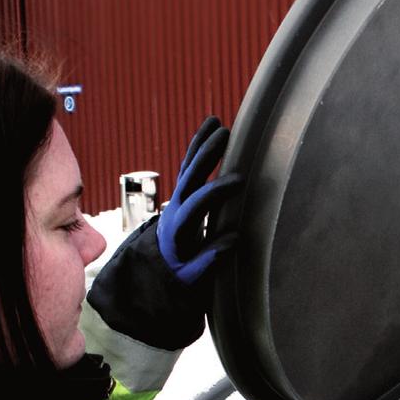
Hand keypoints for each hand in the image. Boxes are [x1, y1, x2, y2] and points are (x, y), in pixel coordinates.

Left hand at [156, 117, 241, 284]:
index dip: (215, 192)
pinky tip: (211, 125)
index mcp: (178, 230)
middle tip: (225, 136)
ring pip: (188, 166)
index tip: (240, 181)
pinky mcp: (183, 191)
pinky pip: (190, 164)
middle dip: (206, 156)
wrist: (160, 265)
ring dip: (202, 144)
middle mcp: (175, 208)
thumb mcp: (190, 277)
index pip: (196, 205)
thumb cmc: (180, 272)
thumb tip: (234, 238)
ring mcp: (177, 197)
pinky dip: (199, 145)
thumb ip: (208, 261)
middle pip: (188, 178)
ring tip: (216, 122)